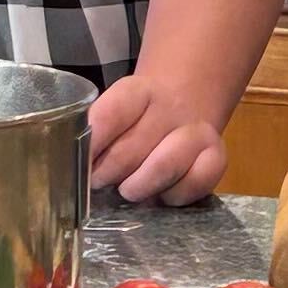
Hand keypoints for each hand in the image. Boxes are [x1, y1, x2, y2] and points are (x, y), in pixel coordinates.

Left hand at [88, 71, 228, 203]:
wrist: (184, 104)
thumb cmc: (135, 121)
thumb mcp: (114, 115)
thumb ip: (95, 136)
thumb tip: (70, 170)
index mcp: (138, 92)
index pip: (112, 113)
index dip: (93, 141)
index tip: (76, 162)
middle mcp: (171, 107)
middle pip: (133, 147)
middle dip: (108, 172)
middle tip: (98, 182)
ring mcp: (197, 132)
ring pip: (165, 165)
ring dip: (139, 185)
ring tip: (127, 189)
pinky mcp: (217, 156)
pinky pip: (195, 182)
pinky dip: (174, 195)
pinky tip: (163, 193)